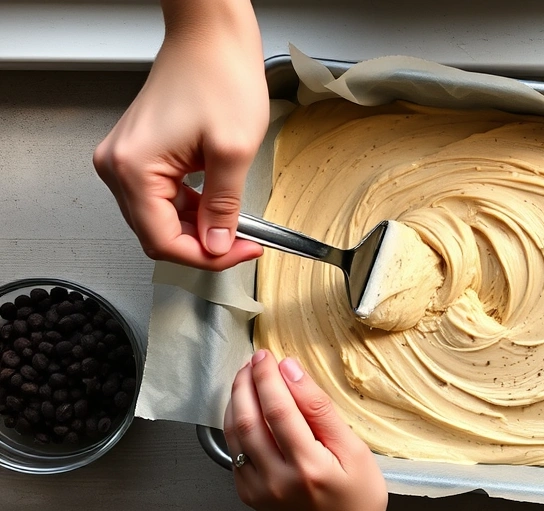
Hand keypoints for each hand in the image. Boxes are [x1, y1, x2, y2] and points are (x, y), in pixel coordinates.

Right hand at [93, 0, 266, 270]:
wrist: (210, 37)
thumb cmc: (219, 76)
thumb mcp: (233, 151)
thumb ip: (224, 206)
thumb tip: (218, 245)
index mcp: (133, 168)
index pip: (162, 241)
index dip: (206, 256)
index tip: (240, 252)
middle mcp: (118, 165)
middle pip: (156, 234)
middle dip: (202, 244)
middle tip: (243, 242)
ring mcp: (125, 159)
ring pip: (159, 218)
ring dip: (197, 227)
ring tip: (235, 222)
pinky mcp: (139, 153)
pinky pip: (161, 197)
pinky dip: (190, 208)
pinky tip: (216, 204)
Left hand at [224, 350, 390, 510]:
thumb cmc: (357, 499)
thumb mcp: (355, 451)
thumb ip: (322, 412)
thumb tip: (294, 374)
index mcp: (309, 466)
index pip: (279, 410)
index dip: (270, 378)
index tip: (270, 356)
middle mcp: (277, 478)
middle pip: (249, 419)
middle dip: (248, 382)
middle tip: (255, 360)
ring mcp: (257, 488)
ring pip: (234, 434)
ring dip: (236, 399)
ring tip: (246, 376)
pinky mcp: (247, 493)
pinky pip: (233, 451)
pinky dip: (234, 423)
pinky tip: (246, 407)